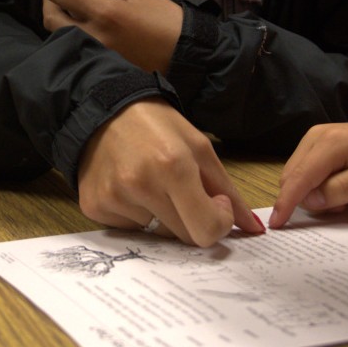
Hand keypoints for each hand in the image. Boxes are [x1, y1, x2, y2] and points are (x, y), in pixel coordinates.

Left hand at [38, 0, 183, 72]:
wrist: (184, 55)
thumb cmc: (165, 20)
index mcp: (103, 13)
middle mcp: (92, 36)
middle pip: (50, 16)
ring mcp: (93, 54)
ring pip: (58, 34)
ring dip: (57, 15)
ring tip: (67, 2)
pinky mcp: (99, 64)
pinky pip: (72, 46)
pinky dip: (68, 31)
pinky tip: (80, 21)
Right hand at [76, 100, 263, 246]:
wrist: (104, 109)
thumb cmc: (157, 125)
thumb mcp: (200, 147)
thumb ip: (228, 191)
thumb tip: (253, 229)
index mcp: (173, 166)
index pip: (206, 229)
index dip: (218, 222)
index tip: (215, 203)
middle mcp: (140, 185)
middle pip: (184, 236)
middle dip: (192, 219)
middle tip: (182, 191)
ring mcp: (114, 198)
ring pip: (157, 234)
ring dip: (163, 216)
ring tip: (150, 181)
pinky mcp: (94, 206)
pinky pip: (130, 229)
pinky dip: (137, 214)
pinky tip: (130, 186)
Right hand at [270, 122, 347, 228]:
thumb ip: (338, 191)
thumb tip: (308, 201)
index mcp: (330, 142)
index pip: (299, 177)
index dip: (285, 203)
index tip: (275, 225)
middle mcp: (317, 134)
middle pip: (292, 175)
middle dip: (304, 198)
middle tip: (339, 208)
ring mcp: (316, 135)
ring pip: (296, 173)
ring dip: (311, 192)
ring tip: (343, 198)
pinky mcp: (319, 141)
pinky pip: (305, 168)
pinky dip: (315, 184)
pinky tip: (338, 188)